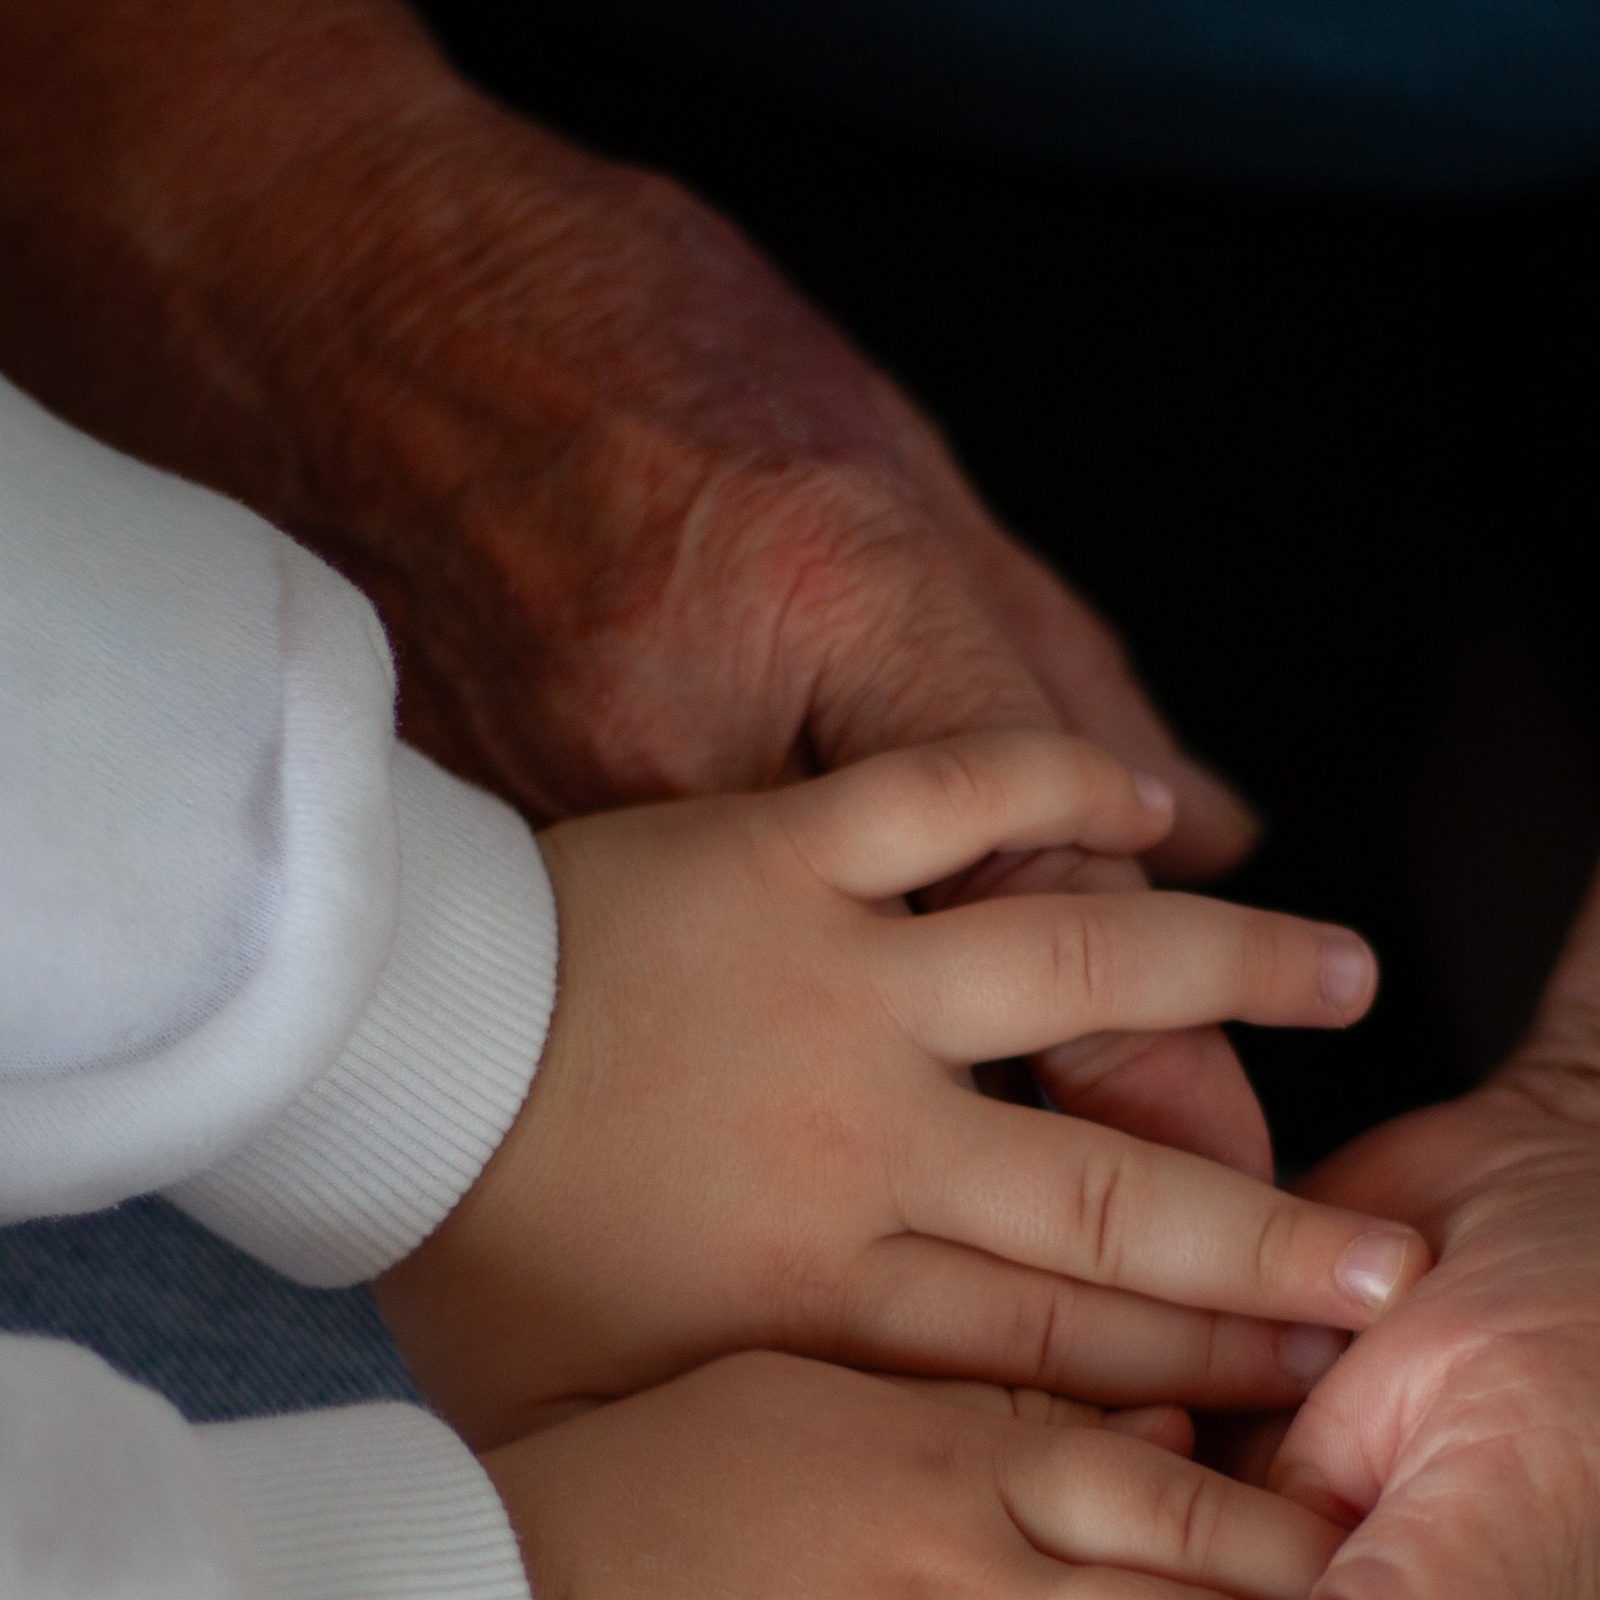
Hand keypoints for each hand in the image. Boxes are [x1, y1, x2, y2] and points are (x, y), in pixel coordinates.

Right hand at [0, 0, 1264, 1161]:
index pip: (1050, 862)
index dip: (1169, 1030)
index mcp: (839, 596)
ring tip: (1085, 1293)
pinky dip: (762, 1128)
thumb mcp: (889, 470)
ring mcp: (598, 816)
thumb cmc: (632, 347)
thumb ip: (1043, 668)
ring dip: (961, 1192)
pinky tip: (829, 1220)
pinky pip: (669, 1028)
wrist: (353, 307)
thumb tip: (1197, 823)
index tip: (1245, 1136)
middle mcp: (721, 734)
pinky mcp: (515, 858)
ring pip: (809, 1056)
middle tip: (1232, 1238)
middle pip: (960, 997)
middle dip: (1122, 1155)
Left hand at [377, 733, 1425, 1444]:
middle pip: (1114, 1201)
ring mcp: (832, 984)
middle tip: (1403, 1274)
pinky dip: (1058, 783)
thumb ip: (763, 1489)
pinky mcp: (779, 849)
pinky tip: (1163, 799)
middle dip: (1270, 1244)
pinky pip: (949, 796)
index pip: (1063, 1353)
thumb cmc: (462, 1258)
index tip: (1321, 1406)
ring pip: (1078, 972)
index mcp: (823, 1302)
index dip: (1205, 1379)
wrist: (343, 1061)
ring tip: (1353, 975)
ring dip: (1227, 972)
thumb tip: (889, 1569)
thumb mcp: (602, 1438)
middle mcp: (861, 1148)